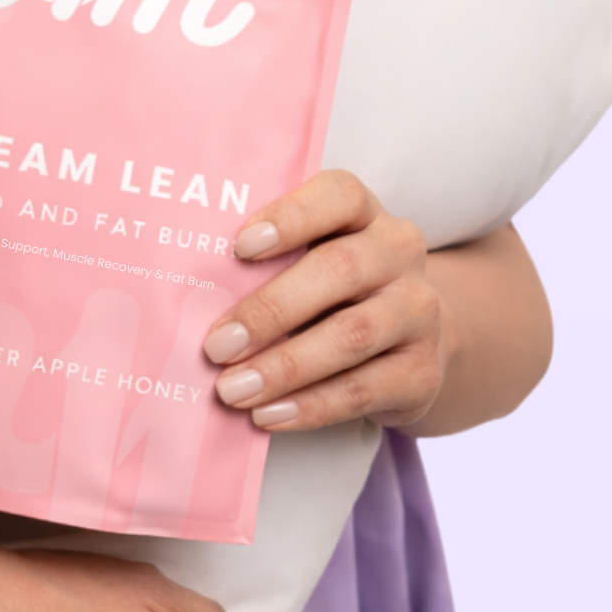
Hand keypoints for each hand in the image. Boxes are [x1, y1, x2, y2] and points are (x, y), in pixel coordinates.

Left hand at [203, 170, 442, 431]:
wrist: (413, 342)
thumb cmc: (335, 295)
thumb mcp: (311, 263)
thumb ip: (266, 266)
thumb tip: (187, 299)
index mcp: (366, 215)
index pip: (340, 195)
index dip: (291, 217)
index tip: (239, 247)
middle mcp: (400, 254)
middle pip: (340, 270)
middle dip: (270, 310)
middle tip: (216, 346)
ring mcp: (418, 312)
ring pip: (352, 335)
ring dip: (285, 366)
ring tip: (232, 390)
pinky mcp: (423, 371)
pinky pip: (364, 390)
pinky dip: (311, 406)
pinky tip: (268, 416)